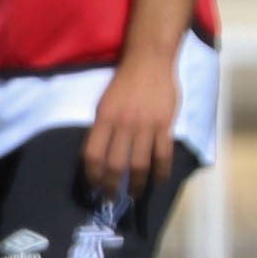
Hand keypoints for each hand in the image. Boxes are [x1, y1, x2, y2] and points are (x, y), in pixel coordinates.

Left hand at [82, 51, 178, 194]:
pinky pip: (163, 155)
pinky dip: (161, 172)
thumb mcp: (105, 101)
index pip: (93, 154)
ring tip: (133, 195)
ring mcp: (146, 126)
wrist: (150, 59)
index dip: (91, 175)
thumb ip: (103, 126)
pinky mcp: (165, 125)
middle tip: (110, 198)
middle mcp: (123, 124)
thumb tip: (99, 153)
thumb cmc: (125, 80)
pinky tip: (158, 181)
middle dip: (111, 186)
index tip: (93, 185)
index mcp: (104, 118)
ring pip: (139, 165)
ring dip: (136, 185)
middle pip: (115, 165)